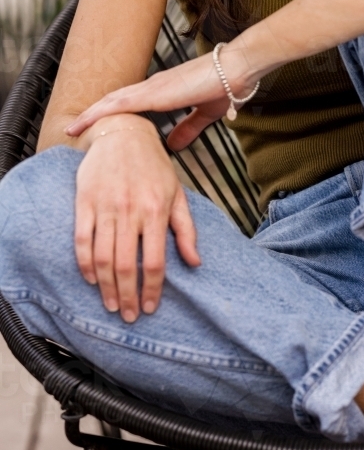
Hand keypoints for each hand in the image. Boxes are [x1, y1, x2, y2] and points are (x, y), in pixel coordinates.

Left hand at [66, 44, 257, 150]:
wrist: (238, 68)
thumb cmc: (227, 86)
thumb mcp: (205, 114)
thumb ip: (188, 128)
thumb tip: (173, 146)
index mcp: (163, 91)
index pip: (129, 103)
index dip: (110, 113)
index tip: (95, 127)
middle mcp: (153, 87)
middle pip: (114, 101)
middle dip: (93, 115)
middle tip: (72, 129)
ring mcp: (153, 88)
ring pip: (112, 101)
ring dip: (91, 114)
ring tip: (72, 127)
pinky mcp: (156, 92)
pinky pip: (121, 103)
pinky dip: (103, 112)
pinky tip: (89, 120)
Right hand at [75, 118, 200, 320]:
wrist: (123, 132)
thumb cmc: (154, 165)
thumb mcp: (177, 193)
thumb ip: (186, 229)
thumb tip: (195, 262)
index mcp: (156, 210)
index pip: (153, 262)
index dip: (151, 290)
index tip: (149, 308)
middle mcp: (130, 211)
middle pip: (125, 265)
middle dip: (127, 296)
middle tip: (127, 316)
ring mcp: (106, 206)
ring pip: (102, 258)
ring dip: (106, 287)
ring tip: (111, 305)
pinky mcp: (85, 202)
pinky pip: (81, 240)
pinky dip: (84, 264)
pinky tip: (91, 280)